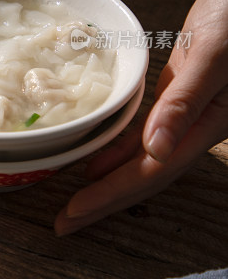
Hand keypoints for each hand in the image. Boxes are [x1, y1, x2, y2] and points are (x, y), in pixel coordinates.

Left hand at [54, 0, 227, 235]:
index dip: (111, 194)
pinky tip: (97, 156)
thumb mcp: (214, 56)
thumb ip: (186, 102)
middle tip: (64, 222)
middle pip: (143, 174)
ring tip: (74, 199)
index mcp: (206, 124)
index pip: (150, 172)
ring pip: (141, 156)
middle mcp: (193, 126)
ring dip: (108, 178)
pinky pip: (142, 129)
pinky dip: (118, 146)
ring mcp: (184, 111)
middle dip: (103, 199)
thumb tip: (155, 150)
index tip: (75, 213)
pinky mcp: (175, 91)